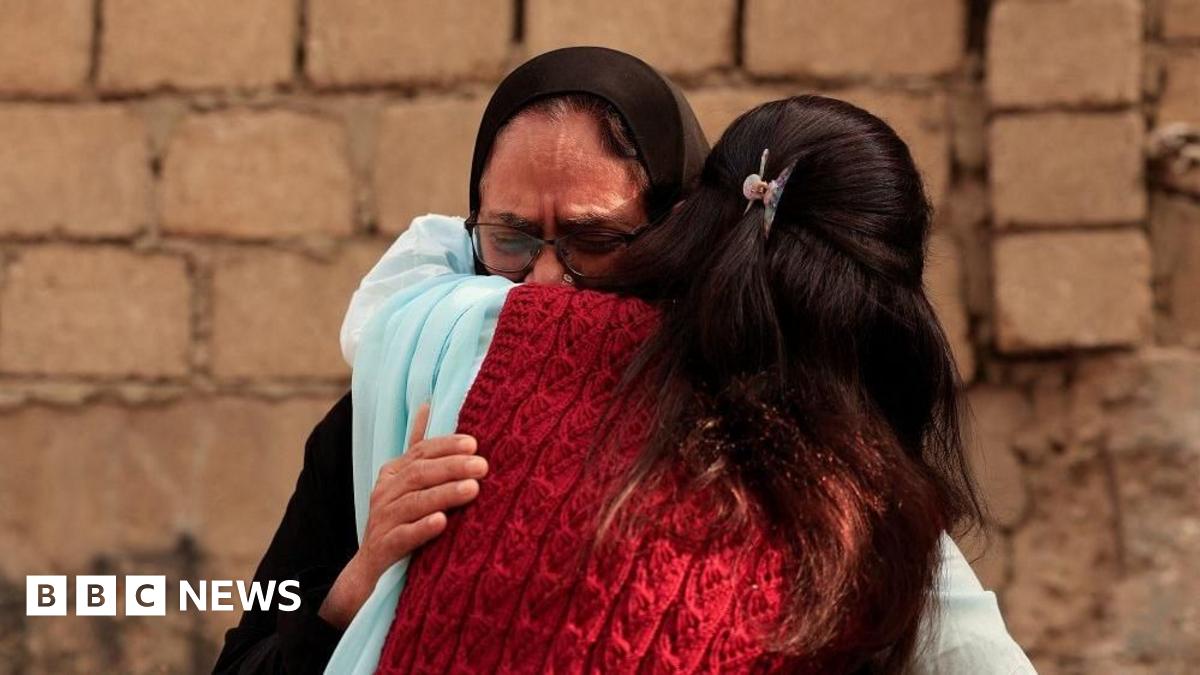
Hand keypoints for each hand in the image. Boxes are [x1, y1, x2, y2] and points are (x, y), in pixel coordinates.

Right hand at [318, 403, 486, 628]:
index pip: (420, 452)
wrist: (370, 569)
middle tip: (483, 466)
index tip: (474, 443)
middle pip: (419, 474)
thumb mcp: (407, 481)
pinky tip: (442, 523)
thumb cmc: (399, 518)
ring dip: (444, 494)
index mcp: (393, 474)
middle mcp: (385, 493)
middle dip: (452, 468)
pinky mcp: (384, 548)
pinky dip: (422, 528)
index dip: (446, 446)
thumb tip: (428, 403)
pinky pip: (403, 537)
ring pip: (413, 503)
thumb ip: (418, 447)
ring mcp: (382, 520)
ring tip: (473, 489)